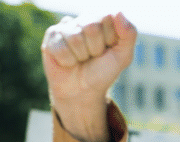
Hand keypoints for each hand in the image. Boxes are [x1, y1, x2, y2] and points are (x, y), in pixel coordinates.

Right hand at [41, 12, 136, 141]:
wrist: (83, 91)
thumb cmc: (103, 71)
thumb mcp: (123, 56)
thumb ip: (129, 34)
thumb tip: (118, 12)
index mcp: (102, 20)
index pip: (107, 17)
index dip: (110, 39)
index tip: (108, 50)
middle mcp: (83, 19)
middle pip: (91, 27)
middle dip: (95, 49)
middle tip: (93, 56)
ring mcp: (65, 27)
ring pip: (75, 38)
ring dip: (81, 56)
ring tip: (80, 60)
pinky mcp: (51, 36)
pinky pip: (61, 48)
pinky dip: (67, 61)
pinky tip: (68, 62)